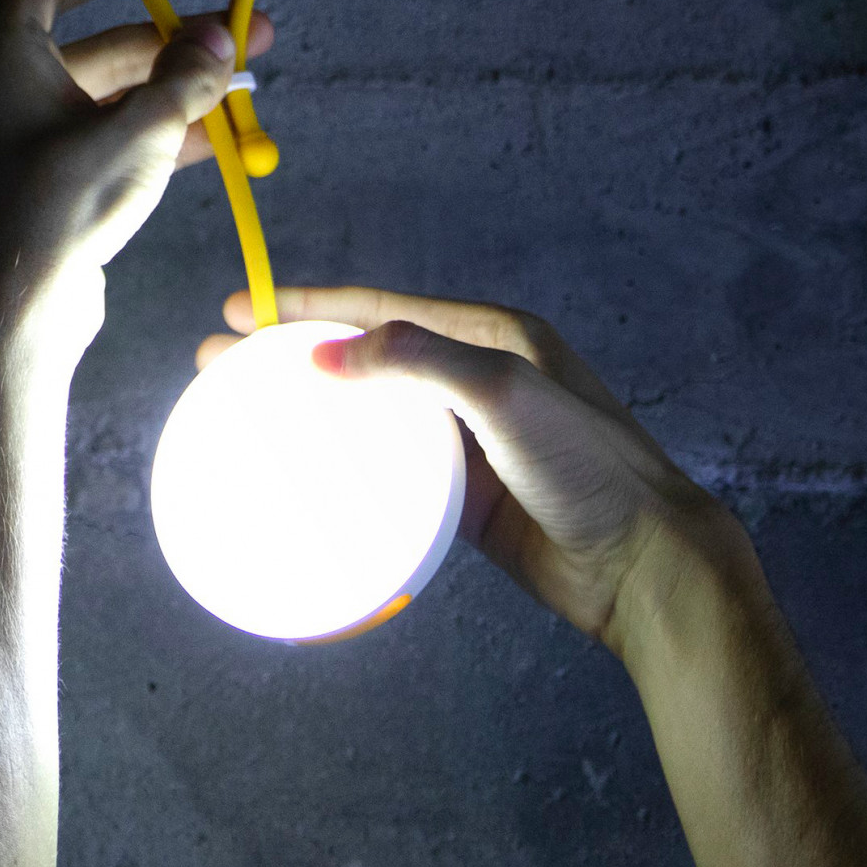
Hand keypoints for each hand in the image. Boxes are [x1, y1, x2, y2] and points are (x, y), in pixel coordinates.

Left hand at [0, 0, 272, 348]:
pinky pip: (112, 140)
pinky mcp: (54, 184)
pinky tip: (217, 139)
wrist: (22, 305)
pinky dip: (159, 134)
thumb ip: (185, 79)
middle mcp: (11, 92)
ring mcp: (31, 142)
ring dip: (176, 92)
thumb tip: (220, 40)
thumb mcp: (139, 130)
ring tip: (244, 89)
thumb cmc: (62, 204)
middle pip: (101, 47)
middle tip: (241, 36)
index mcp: (6, 58)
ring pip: (114, 99)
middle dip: (173, 43)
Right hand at [197, 286, 751, 649]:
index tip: (243, 308)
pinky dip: (349, 466)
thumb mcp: (505, 392)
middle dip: (296, 352)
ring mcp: (470, 439)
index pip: (382, 309)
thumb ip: (418, 361)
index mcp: (492, 336)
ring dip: (316, 409)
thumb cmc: (589, 466)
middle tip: (224, 360)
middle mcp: (478, 378)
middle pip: (368, 356)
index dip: (309, 305)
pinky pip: (394, 471)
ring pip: (375, 415)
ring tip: (250, 412)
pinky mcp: (466, 495)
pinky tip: (309, 473)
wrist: (642, 561)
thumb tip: (326, 352)